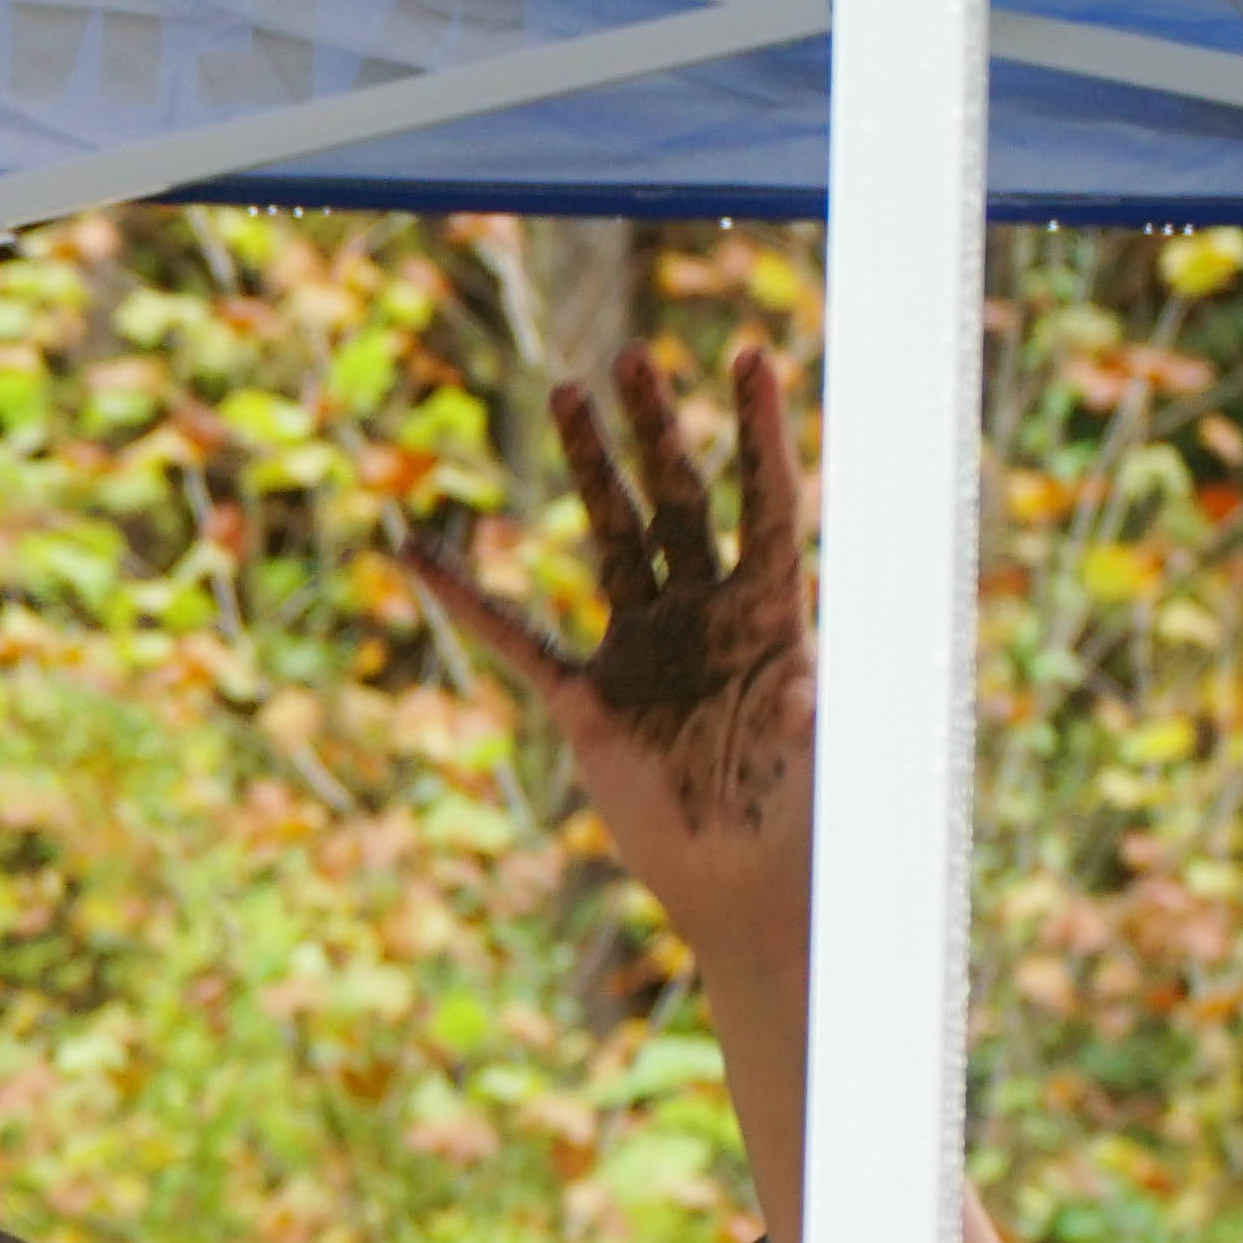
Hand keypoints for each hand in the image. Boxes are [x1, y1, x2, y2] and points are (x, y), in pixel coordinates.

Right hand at [409, 343, 814, 979]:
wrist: (750, 888)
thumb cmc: (807, 821)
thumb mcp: (822, 758)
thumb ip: (811, 717)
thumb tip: (807, 690)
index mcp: (774, 614)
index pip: (765, 501)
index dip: (757, 432)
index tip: (752, 354)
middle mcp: (707, 615)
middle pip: (676, 498)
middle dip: (655, 427)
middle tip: (631, 356)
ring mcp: (645, 650)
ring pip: (607, 536)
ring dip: (587, 465)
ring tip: (566, 390)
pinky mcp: (587, 701)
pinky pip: (515, 639)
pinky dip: (466, 599)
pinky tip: (420, 555)